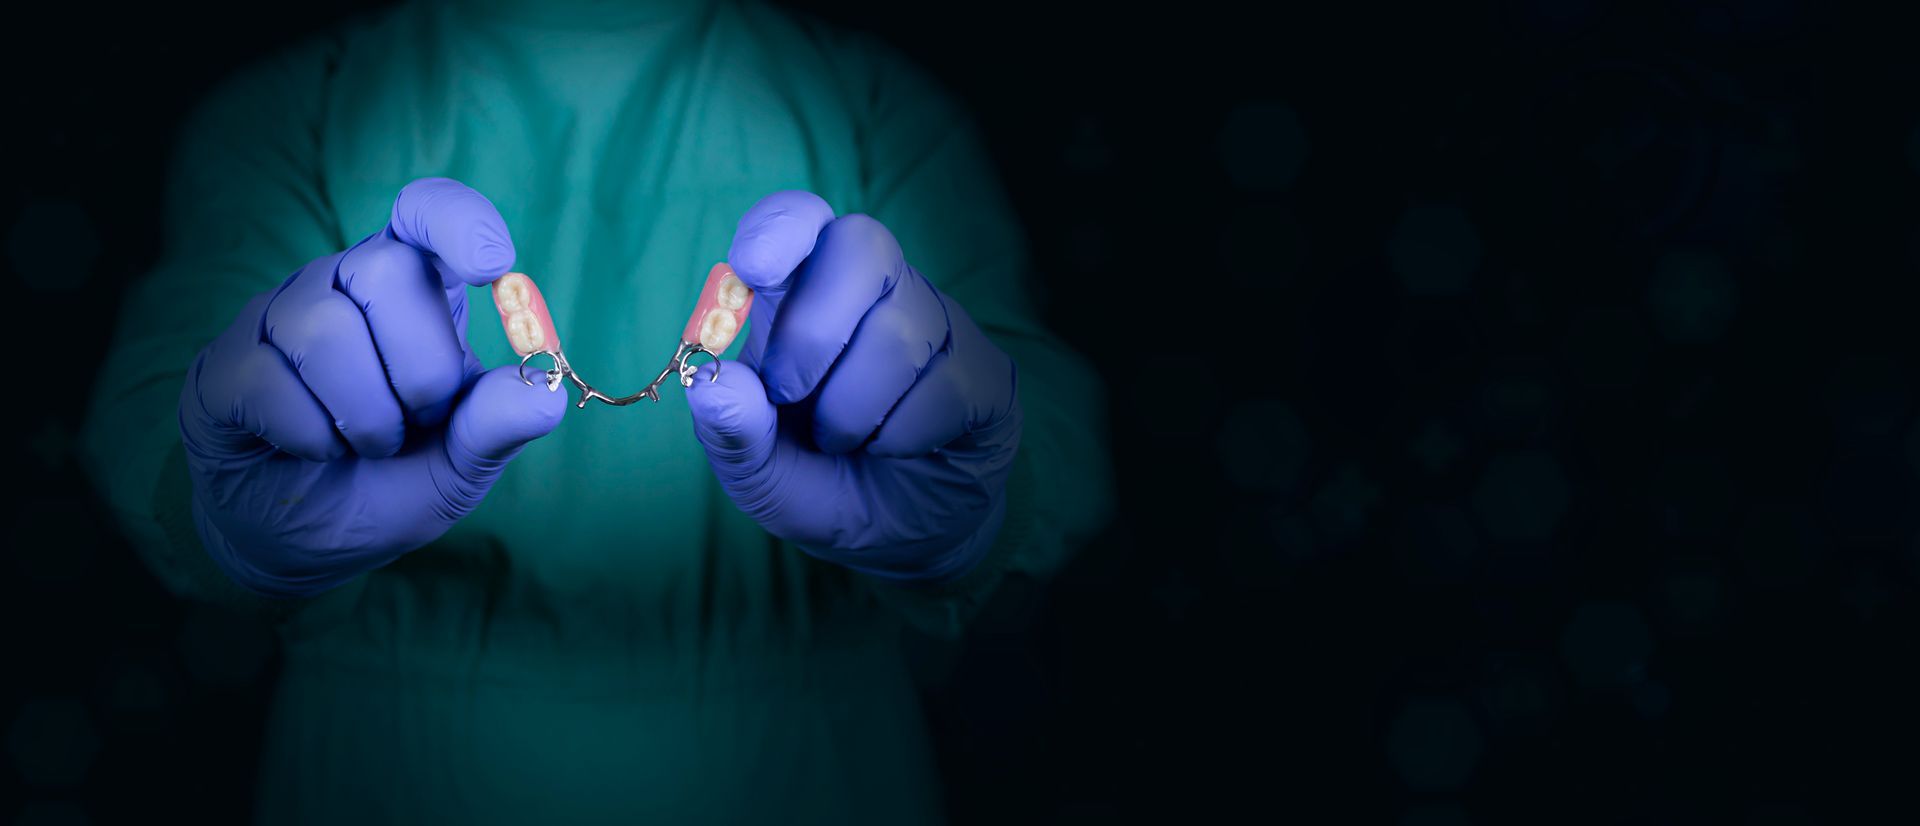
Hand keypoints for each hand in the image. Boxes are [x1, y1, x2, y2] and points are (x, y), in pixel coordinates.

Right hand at [179, 178, 566, 597]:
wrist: (303, 543)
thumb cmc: (388, 484)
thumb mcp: (459, 467)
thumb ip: (497, 427)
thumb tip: (546, 395)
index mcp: (412, 292)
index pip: (427, 213)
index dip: (458, 222)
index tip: (492, 264)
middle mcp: (343, 286)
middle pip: (385, 269)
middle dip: (421, 366)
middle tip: (418, 419)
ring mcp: (276, 319)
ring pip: (325, 328)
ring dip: (365, 414)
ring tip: (365, 445)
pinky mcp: (222, 365)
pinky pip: (267, 378)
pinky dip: (308, 436)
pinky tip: (310, 451)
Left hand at [684, 191, 1021, 583]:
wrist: (901, 539)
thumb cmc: (824, 484)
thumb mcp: (759, 475)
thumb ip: (731, 433)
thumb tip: (713, 384)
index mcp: (807, 296)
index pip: (802, 221)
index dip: (780, 228)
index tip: (753, 267)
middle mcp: (878, 293)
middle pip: (861, 246)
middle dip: (813, 330)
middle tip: (790, 395)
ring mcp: (939, 326)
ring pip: (899, 330)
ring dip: (853, 409)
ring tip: (845, 442)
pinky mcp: (986, 372)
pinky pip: (945, 385)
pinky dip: (902, 436)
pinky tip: (897, 450)